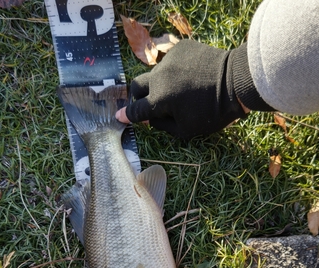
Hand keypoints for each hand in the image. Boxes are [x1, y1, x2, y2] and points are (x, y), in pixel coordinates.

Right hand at [116, 40, 246, 138]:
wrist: (236, 82)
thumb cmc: (212, 112)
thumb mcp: (185, 129)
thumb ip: (160, 125)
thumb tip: (147, 118)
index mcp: (159, 100)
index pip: (136, 110)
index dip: (127, 116)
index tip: (119, 117)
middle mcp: (159, 77)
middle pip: (136, 86)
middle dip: (136, 97)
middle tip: (145, 104)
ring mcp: (169, 61)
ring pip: (155, 74)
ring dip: (160, 85)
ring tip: (178, 92)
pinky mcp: (180, 49)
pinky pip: (170, 62)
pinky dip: (174, 72)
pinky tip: (189, 78)